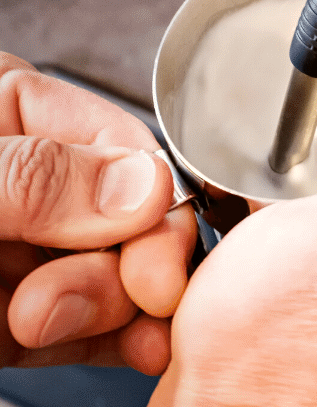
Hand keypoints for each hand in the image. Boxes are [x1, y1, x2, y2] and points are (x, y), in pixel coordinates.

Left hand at [0, 54, 196, 373]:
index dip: (154, 207)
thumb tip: (142, 186)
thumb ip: (37, 177)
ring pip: (115, 276)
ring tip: (59, 327)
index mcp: (6, 110)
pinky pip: (87, 327)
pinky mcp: (9, 317)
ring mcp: (21, 250)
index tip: (158, 264)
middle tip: (124, 299)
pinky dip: (117, 342)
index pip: (122, 145)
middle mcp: (28, 181)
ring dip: (118, 313)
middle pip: (129, 219)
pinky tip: (135, 349)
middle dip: (126, 268)